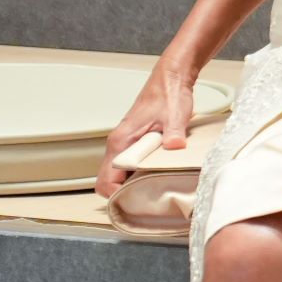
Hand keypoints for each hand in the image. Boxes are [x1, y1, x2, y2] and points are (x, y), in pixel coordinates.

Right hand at [96, 57, 197, 197]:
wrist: (171, 78)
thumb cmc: (169, 94)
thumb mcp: (175, 115)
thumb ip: (173, 133)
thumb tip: (174, 146)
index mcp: (121, 142)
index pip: (106, 181)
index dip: (117, 196)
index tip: (135, 203)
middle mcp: (118, 144)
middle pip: (109, 180)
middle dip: (123, 195)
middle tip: (146, 203)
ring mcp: (125, 143)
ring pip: (118, 173)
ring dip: (131, 184)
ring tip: (153, 192)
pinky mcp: (134, 141)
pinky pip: (129, 165)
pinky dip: (138, 174)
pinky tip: (156, 176)